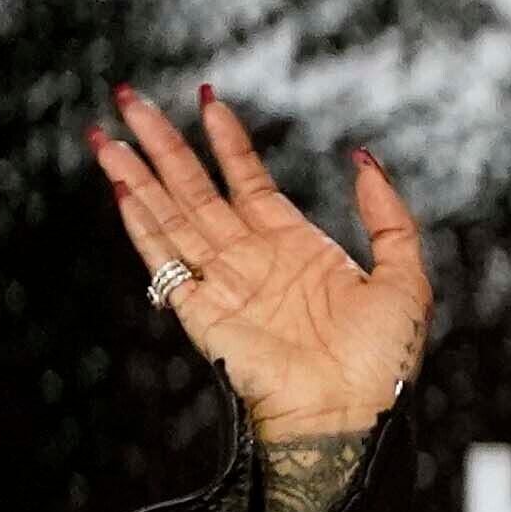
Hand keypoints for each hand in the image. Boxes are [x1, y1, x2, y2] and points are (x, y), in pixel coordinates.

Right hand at [85, 83, 430, 440]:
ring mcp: (223, 283)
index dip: (227, 140)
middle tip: (130, 98)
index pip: (248, 180)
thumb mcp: (405, 275)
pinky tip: (121, 189)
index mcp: (296, 247)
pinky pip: (165, 260)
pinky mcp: (201, 312)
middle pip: (195, 188)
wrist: (353, 413)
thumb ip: (388, 216)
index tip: (208, 98)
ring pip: (170, 214)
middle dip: (163, 143)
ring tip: (105, 133)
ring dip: (136, 175)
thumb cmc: (382, 359)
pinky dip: (141, 225)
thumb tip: (364, 159)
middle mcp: (252, 259)